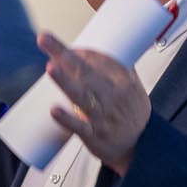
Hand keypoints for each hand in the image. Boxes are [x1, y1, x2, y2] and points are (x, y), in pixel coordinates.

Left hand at [38, 32, 151, 175]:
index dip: (79, 50)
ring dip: (65, 81)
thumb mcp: (134, 87)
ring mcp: (102, 115)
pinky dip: (66, 119)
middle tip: (44, 38)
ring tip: (50, 67)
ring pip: (81, 95)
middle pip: (85, 71)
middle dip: (63, 53)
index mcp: (123, 81)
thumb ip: (118, 67)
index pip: (99, 58)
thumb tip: (101, 48)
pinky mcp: (93, 135)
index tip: (61, 46)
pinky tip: (54, 110)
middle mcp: (112, 96)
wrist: (142, 147)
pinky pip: (78, 126)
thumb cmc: (132, 115)